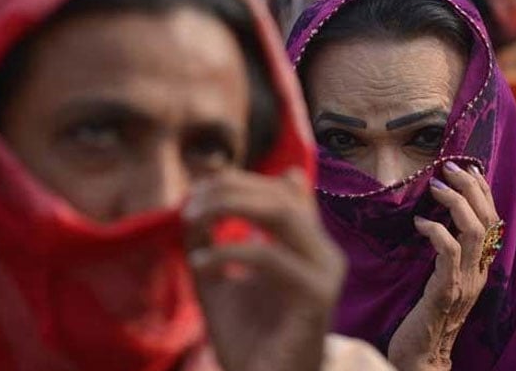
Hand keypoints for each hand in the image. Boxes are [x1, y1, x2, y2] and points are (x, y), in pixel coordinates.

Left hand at [183, 169, 345, 370]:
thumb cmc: (243, 336)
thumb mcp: (219, 275)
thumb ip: (213, 235)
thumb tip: (199, 191)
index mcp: (305, 245)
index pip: (280, 191)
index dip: (239, 181)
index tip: (198, 189)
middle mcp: (323, 252)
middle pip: (279, 195)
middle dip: (230, 189)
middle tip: (190, 203)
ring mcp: (325, 272)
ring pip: (281, 214)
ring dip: (229, 208)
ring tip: (191, 220)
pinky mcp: (317, 296)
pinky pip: (269, 257)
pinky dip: (227, 252)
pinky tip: (199, 264)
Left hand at [388, 162, 499, 370]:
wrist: (421, 355)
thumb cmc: (424, 315)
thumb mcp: (441, 279)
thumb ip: (445, 253)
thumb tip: (434, 219)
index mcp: (479, 266)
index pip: (492, 220)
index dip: (483, 191)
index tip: (467, 168)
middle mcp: (478, 272)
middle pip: (488, 219)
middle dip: (472, 187)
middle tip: (449, 167)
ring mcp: (465, 282)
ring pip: (475, 231)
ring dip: (457, 202)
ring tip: (437, 186)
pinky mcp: (446, 291)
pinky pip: (449, 252)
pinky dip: (436, 231)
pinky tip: (420, 222)